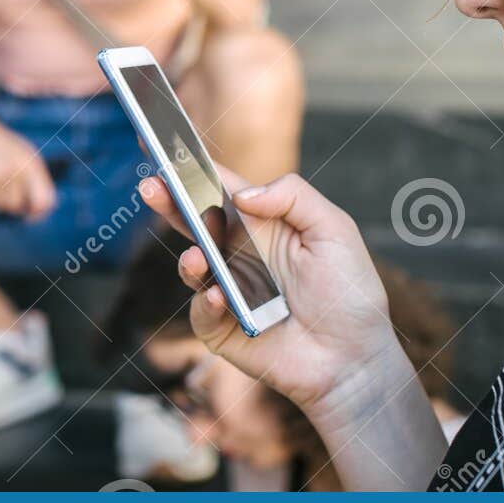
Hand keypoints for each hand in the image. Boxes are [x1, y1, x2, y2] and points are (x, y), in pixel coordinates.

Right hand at [0, 108, 56, 219]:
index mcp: (32, 163)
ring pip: (2, 204)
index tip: (31, 216)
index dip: (39, 212)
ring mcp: (0, 176)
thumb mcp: (22, 156)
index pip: (45, 200)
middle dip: (11, 204)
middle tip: (3, 193)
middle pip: (19, 204)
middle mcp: (18, 170)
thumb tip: (43, 207)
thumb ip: (35, 179)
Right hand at [138, 170, 398, 420]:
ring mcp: (227, 289)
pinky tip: (223, 300)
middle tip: (151, 187)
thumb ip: (293, 196)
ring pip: (191, 265)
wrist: (352, 360)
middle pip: (194, 221)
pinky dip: (206, 303)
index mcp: (263, 224)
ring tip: (198, 260)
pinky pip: (200, 309)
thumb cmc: (350, 294)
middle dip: (169, 201)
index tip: (163, 142)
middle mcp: (240, 253)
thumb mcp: (334, 230)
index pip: (221, 188)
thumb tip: (243, 195)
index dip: (192, 166)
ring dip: (189, 259)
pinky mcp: (220, 327)